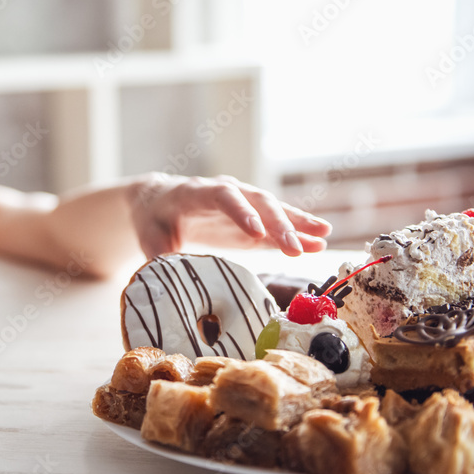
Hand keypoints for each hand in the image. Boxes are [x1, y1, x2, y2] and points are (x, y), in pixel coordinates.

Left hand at [127, 173, 331, 258]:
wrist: (160, 203)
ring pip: (274, 210)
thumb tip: (167, 281)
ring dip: (298, 223)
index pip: (223, 198)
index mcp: (197, 193)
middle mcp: (226, 193)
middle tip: (296, 248)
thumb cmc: (154, 219)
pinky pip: (277, 225)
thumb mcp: (150, 237)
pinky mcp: (252, 221)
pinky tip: (319, 241)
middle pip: (257, 203)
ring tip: (323, 235)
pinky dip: (297, 232)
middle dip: (278, 225)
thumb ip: (159, 255)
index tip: (257, 233)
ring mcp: (243, 205)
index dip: (241, 213)